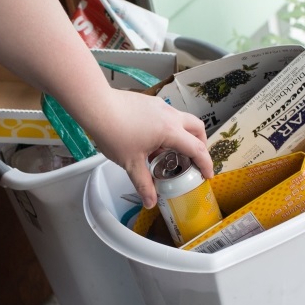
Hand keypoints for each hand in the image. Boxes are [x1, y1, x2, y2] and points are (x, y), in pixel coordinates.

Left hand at [79, 88, 212, 208]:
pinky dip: (170, 128)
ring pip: (182, 119)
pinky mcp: (150, 102)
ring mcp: (160, 106)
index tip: (207, 174)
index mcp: (170, 131)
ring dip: (184, 135)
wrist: (97, 106)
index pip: (197, 149)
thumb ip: (144, 183)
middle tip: (194, 160)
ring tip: (171, 152)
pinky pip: (168, 115)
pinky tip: (153, 139)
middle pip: (197, 128)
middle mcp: (170, 115)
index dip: (206, 164)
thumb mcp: (131, 163)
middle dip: (200, 144)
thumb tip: (151, 202)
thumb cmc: (114, 132)